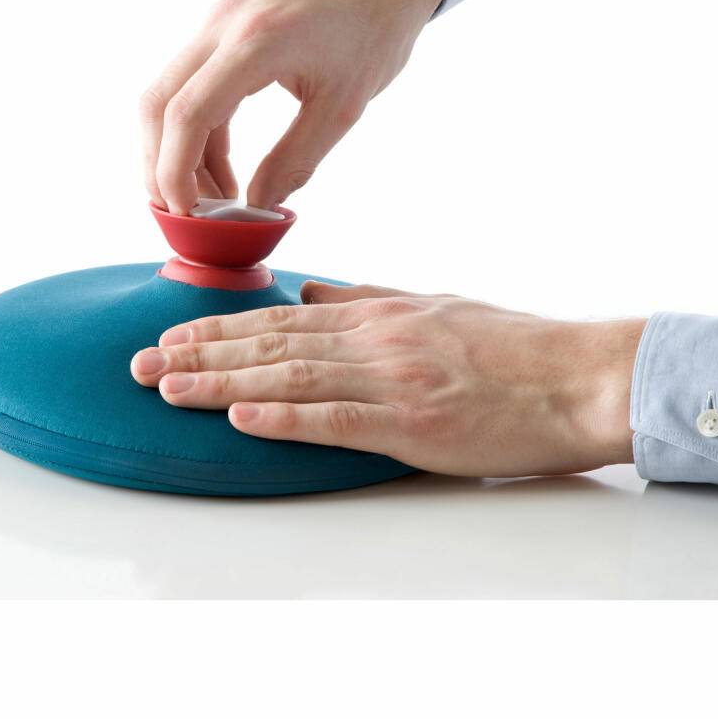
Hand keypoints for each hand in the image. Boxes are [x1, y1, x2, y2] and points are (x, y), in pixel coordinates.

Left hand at [130, 282, 644, 477]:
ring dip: (221, 383)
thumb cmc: (511, 343)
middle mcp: (374, 339)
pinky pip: (339, 420)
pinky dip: (284, 419)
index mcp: (376, 313)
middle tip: (139, 364)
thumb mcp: (431, 304)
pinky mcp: (415, 425)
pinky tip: (241, 418)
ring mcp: (393, 380)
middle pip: (269, 344)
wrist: (578, 374)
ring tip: (167, 387)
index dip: (217, 326)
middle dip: (197, 353)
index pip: (278, 319)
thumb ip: (365, 298)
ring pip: (290, 377)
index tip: (169, 334)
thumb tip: (310, 293)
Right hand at [140, 0, 449, 214]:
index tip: (186, 214)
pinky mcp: (223, 23)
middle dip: (160, 166)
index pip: (187, 115)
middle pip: (158, 104)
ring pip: (168, 93)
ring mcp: (217, 19)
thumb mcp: (344, 106)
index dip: (175, 173)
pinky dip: (197, 127)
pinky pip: (192, 81)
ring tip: (213, 198)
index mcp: (256, 41)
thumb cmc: (376, 25)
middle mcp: (222, 23)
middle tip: (185, 213)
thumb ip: (296, 160)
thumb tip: (257, 206)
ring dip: (178, 150)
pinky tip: (222, 165)